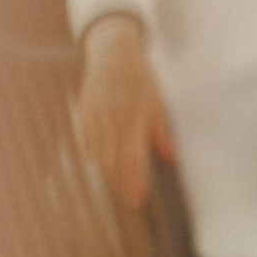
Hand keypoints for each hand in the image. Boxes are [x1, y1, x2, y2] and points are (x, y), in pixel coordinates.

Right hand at [73, 13, 176, 209]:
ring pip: (99, 157)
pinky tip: (105, 169)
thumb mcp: (156, 102)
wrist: (112, 55)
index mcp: (131, 116)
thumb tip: (173, 159)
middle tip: (133, 201)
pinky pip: (88, 147)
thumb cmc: (140, 79)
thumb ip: (162, 134)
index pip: (131, 158)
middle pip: (113, 162)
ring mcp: (93, 120)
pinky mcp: (83, 119)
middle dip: (123, 184)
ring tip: (122, 189)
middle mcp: (110, 121)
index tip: (140, 199)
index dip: (135, 181)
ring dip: (110, 175)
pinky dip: (97, 160)